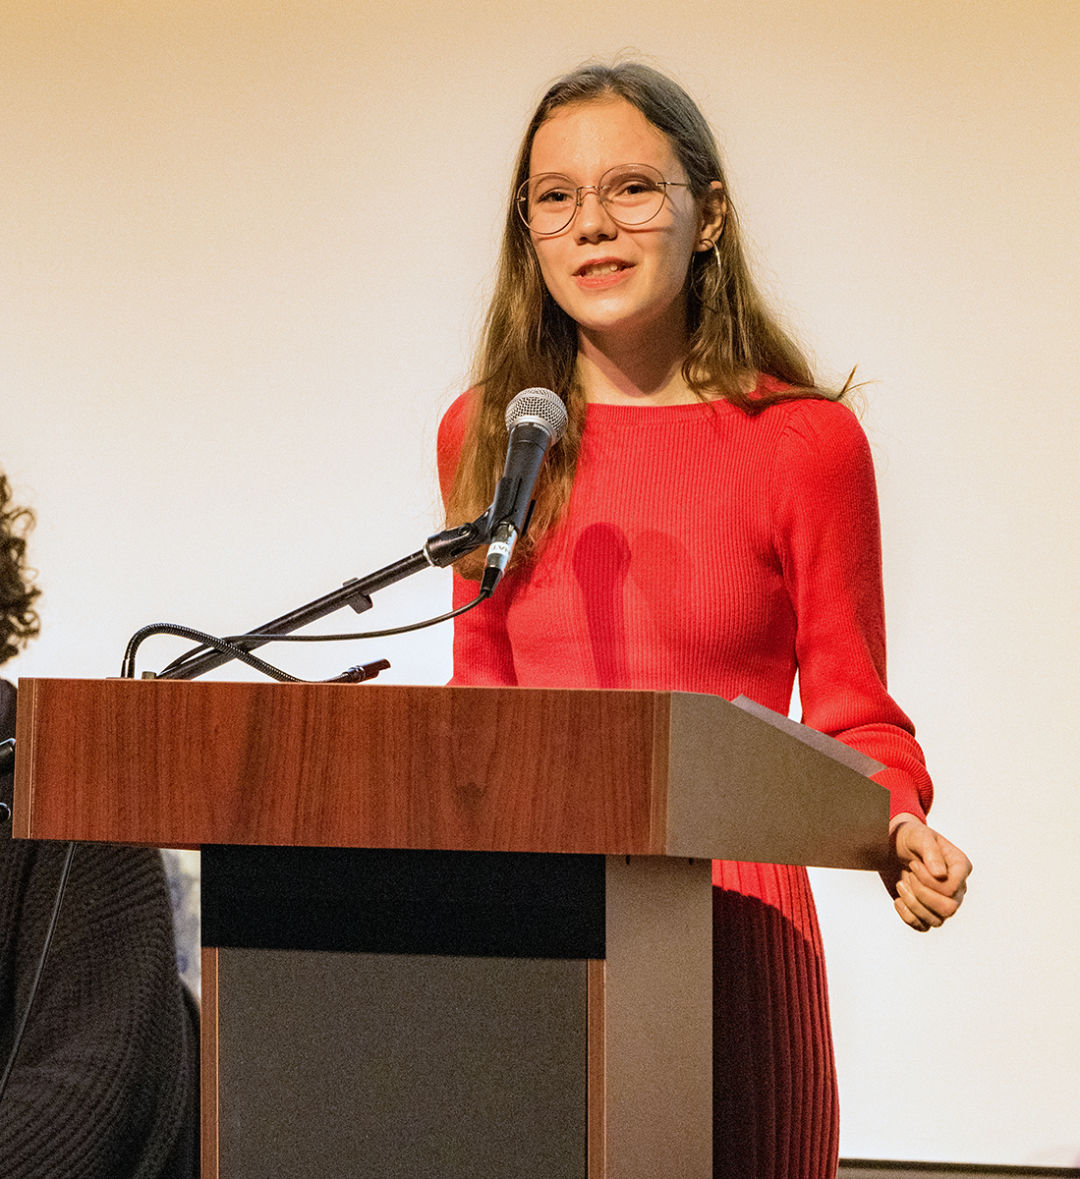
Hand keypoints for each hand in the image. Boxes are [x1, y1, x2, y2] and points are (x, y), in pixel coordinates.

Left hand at [880, 814, 971, 931]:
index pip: (951, 889)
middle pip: (949, 909)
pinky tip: (898, 899)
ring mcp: (943, 902)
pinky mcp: (927, 911)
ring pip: (936, 921)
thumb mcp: (920, 837)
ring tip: (901, 884)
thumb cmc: (911, 838)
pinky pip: (922, 927)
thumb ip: (931, 853)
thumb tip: (940, 875)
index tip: (914, 864)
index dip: (928, 881)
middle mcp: (957, 888)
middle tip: (908, 876)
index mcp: (960, 868)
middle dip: (922, 895)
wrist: (895, 846)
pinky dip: (907, 915)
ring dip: (912, 903)